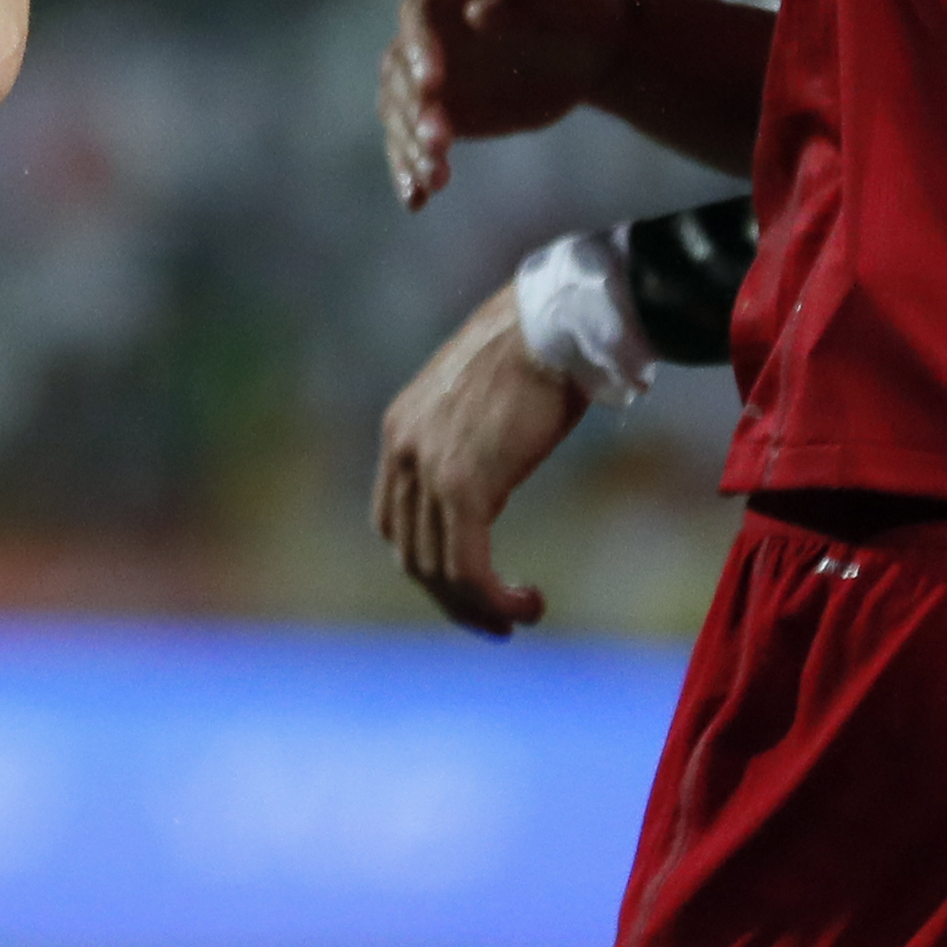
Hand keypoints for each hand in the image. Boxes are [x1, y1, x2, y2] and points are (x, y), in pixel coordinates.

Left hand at [372, 283, 588, 637]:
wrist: (553, 324)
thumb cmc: (534, 353)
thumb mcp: (482, 402)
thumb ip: (469, 442)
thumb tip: (491, 471)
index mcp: (400, 430)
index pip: (394, 521)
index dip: (427, 563)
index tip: (470, 584)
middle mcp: (402, 451)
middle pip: (410, 553)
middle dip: (451, 598)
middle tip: (495, 622)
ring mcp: (428, 469)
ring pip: (437, 568)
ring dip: (476, 607)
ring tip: (518, 618)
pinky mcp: (465, 486)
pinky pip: (467, 566)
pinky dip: (492, 598)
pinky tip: (526, 605)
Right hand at [379, 0, 627, 209]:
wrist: (592, 46)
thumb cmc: (581, 5)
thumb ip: (524, 0)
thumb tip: (474, 17)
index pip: (418, 13)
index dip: (420, 47)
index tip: (434, 82)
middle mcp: (427, 29)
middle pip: (399, 69)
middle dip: (414, 108)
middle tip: (441, 142)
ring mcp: (428, 73)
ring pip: (399, 111)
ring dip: (409, 145)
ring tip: (437, 179)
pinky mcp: (440, 112)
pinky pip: (412, 142)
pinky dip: (409, 170)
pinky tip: (416, 199)